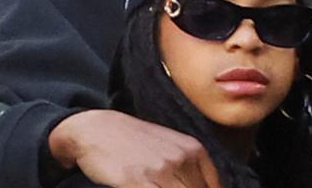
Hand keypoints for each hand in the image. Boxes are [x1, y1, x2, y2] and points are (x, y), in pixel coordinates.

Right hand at [48, 110, 221, 187]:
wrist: (97, 129)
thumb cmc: (133, 141)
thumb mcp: (170, 147)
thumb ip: (189, 168)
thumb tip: (205, 186)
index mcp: (194, 150)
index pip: (214, 187)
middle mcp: (182, 159)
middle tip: (167, 187)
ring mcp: (161, 170)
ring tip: (155, 187)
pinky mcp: (138, 181)